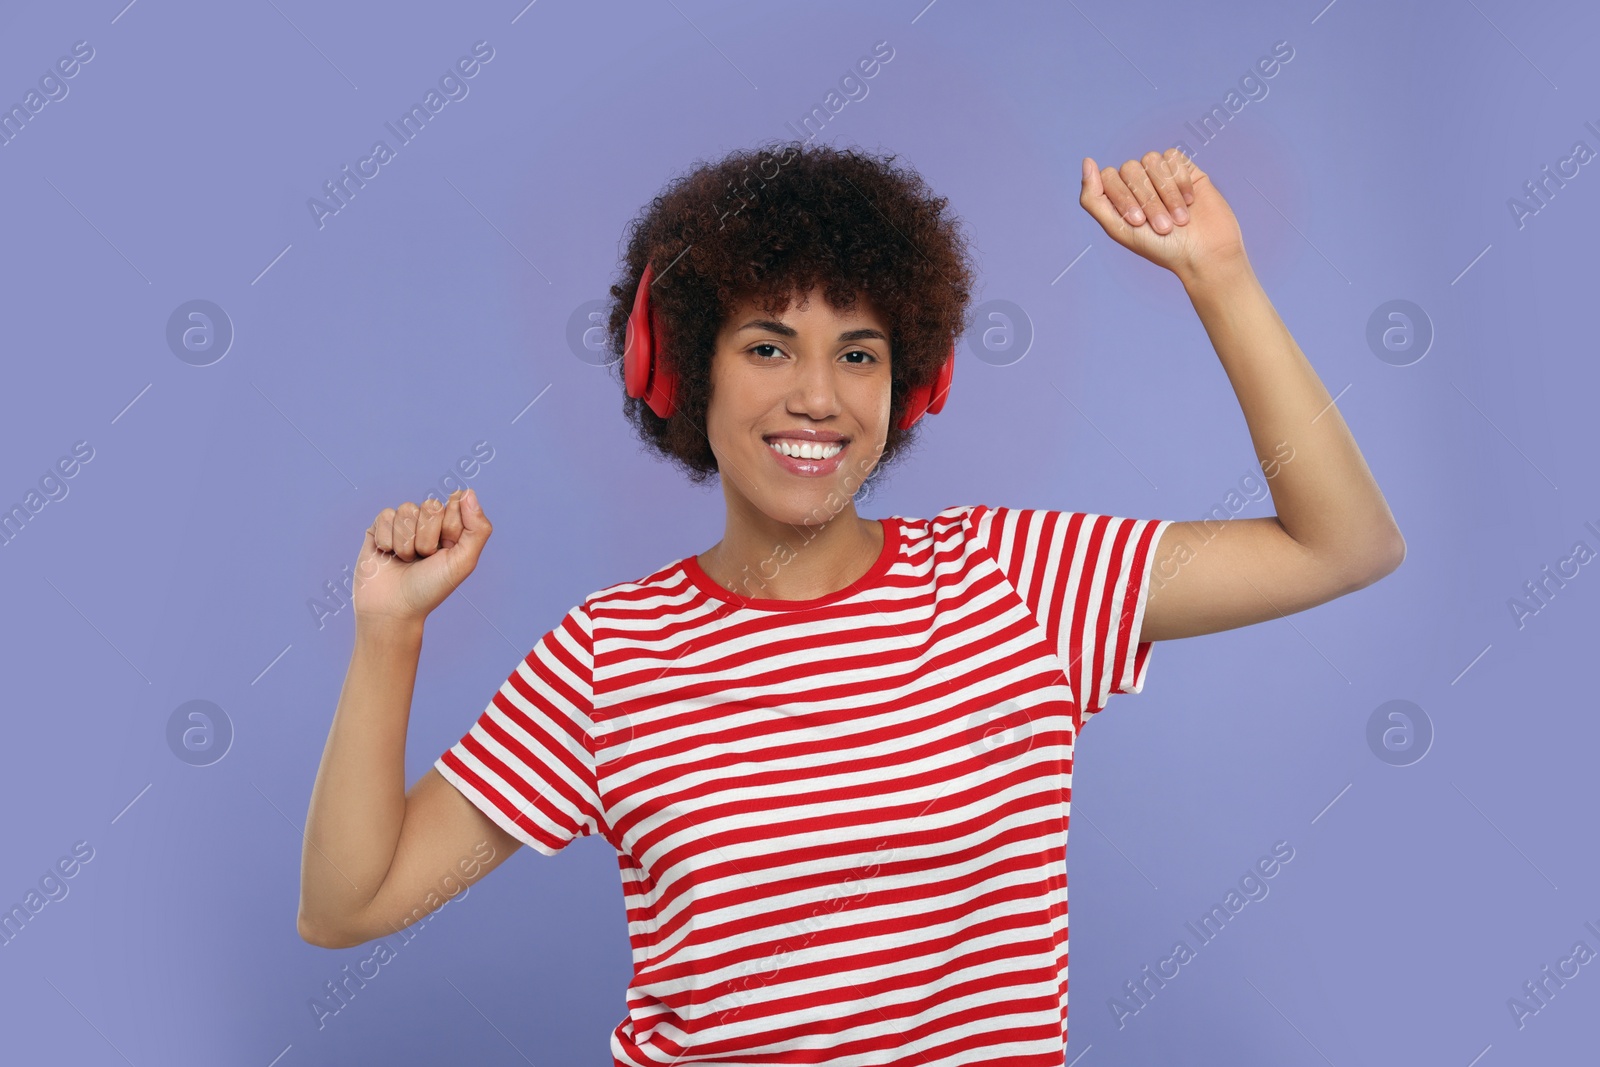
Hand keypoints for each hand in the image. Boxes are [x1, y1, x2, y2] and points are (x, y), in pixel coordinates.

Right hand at [352, 488, 491, 624]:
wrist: (392, 609)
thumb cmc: (430, 588)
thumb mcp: (463, 561)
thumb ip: (477, 528)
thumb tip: (468, 491)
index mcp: (452, 527)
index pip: (456, 503)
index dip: (450, 529)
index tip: (445, 550)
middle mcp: (428, 522)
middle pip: (431, 505)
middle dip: (427, 538)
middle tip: (423, 559)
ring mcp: (404, 523)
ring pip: (407, 509)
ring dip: (406, 542)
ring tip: (405, 560)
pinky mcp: (380, 526)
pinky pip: (386, 515)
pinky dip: (388, 540)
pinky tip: (388, 555)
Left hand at [1080, 148, 1248, 284]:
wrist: (1204, 254)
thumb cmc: (1161, 248)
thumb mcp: (1118, 229)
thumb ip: (1093, 199)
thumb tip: (1087, 161)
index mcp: (1119, 198)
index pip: (1109, 176)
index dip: (1123, 197)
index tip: (1138, 222)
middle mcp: (1138, 184)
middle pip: (1130, 168)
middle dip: (1147, 199)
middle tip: (1162, 226)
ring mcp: (1162, 176)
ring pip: (1151, 160)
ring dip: (1165, 191)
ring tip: (1179, 218)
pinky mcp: (1185, 170)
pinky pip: (1173, 157)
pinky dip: (1180, 181)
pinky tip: (1189, 201)